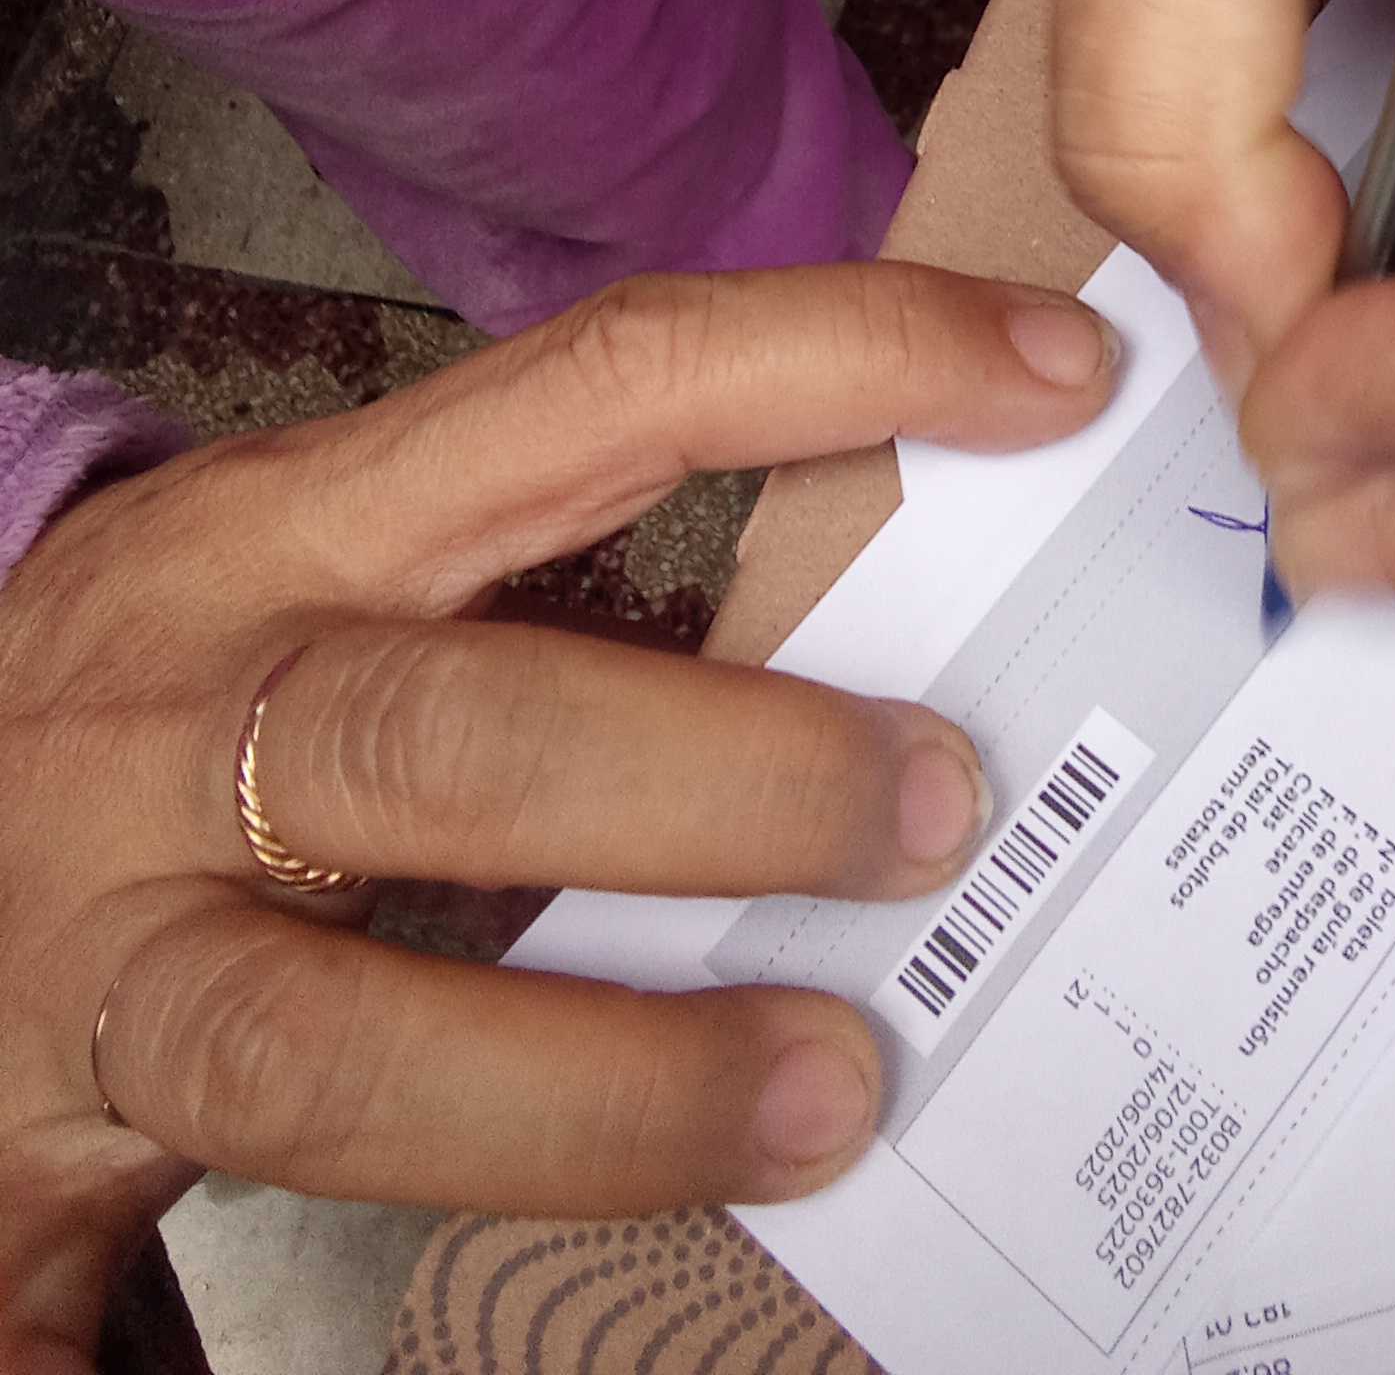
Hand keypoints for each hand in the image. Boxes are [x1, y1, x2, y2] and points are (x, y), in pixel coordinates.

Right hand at [0, 261, 1115, 1374]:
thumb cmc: (160, 702)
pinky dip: (130, 1366)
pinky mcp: (13, 1146)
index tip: (1055, 377)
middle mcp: (190, 711)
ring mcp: (97, 945)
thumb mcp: (328, 581)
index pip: (598, 389)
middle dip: (711, 776)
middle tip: (940, 812)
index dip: (835, 356)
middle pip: (447, 729)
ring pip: (314, 1038)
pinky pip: (57, 1285)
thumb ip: (553, 587)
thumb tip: (888, 667)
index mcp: (294, 531)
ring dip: (584, 1090)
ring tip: (822, 1099)